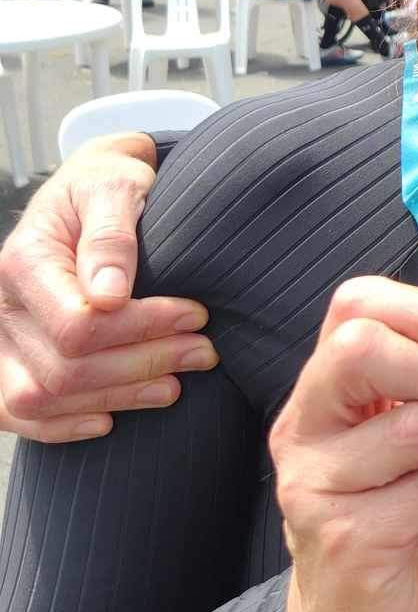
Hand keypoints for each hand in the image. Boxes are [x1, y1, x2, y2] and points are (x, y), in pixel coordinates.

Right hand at [0, 135, 214, 440]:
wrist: (88, 192)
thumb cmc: (106, 185)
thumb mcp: (115, 186)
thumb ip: (111, 235)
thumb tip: (111, 295)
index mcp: (24, 262)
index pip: (78, 325)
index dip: (143, 329)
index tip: (197, 315)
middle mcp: (3, 306)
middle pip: (66, 368)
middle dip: (143, 363)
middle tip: (204, 352)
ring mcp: (2, 339)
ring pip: (44, 398)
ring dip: (116, 397)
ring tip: (175, 385)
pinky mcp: (9, 361)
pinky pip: (18, 414)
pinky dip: (64, 426)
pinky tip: (111, 419)